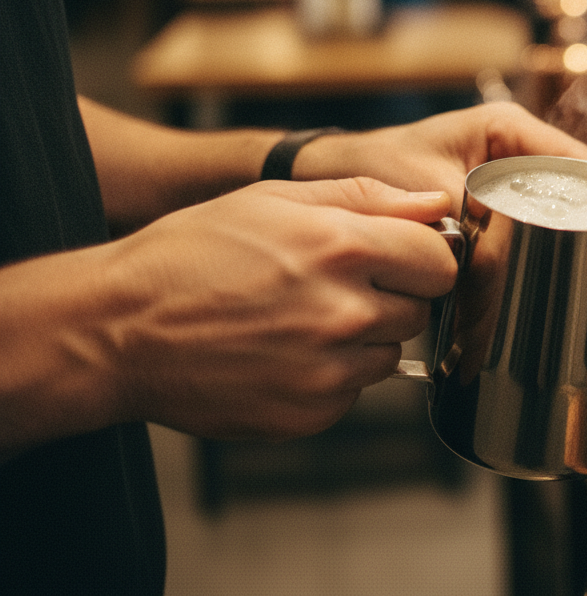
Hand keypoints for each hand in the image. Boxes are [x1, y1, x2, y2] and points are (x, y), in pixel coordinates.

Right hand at [103, 178, 455, 440]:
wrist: (119, 329)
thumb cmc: (193, 253)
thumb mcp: (275, 199)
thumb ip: (367, 198)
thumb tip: (435, 204)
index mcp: (344, 248)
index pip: (442, 261)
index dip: (424, 256)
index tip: (401, 257)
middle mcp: (345, 312)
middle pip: (421, 309)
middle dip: (392, 296)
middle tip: (336, 286)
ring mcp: (328, 370)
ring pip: (389, 353)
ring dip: (362, 338)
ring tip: (300, 319)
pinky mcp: (310, 413)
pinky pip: (352, 391)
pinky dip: (330, 376)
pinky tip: (283, 353)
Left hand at [294, 102, 586, 315]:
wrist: (323, 182)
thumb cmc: (366, 168)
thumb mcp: (421, 190)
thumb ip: (458, 224)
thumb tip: (490, 266)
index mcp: (508, 130)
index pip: (582, 165)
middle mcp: (516, 156)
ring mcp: (508, 189)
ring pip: (569, 225)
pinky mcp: (496, 221)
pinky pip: (540, 244)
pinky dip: (562, 270)